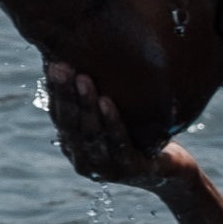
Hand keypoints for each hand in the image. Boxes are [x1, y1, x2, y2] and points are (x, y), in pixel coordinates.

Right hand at [45, 65, 193, 193]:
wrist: (171, 169)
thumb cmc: (138, 134)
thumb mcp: (113, 113)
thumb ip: (95, 95)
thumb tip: (78, 52)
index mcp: (74, 144)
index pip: (58, 115)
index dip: (54, 90)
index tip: (51, 64)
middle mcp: (83, 159)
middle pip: (69, 124)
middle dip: (64, 93)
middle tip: (60, 67)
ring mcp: (105, 168)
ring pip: (91, 133)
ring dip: (85, 105)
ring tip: (83, 79)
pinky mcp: (129, 171)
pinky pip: (118, 144)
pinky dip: (111, 122)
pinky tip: (107, 102)